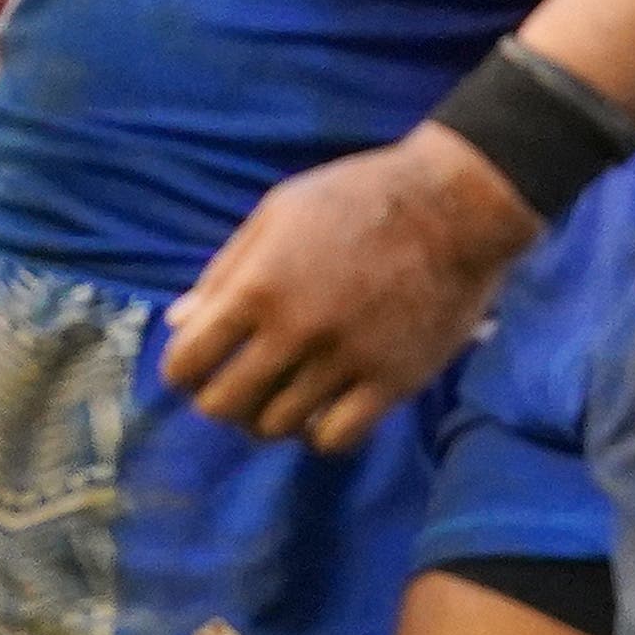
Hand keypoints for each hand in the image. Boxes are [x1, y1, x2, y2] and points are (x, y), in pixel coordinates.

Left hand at [158, 123, 545, 450]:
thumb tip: (178, 323)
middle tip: (241, 385)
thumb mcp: (279, 213)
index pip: (186, 362)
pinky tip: (327, 408)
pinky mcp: (393, 381)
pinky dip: (320, 432)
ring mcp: (346, 360)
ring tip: (285, 396)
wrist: (457, 204)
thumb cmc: (360, 196)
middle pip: (223, 406)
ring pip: (276, 428)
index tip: (199, 367)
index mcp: (259, 286)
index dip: (183, 371)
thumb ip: (225, 270)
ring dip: (269, 417)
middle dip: (221, 400)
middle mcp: (295, 331)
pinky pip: (336, 439)